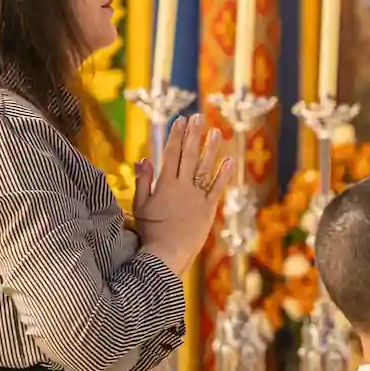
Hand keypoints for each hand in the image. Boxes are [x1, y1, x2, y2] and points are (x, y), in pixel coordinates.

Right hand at [136, 115, 233, 274]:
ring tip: (216, 131)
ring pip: (205, 168)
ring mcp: (197, 197)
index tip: (180, 120)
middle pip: (189, 155)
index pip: (170, 154)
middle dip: (193, 135)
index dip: (176, 136)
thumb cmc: (150, 231)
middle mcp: (182, 187)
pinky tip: (229, 160)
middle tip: (198, 117)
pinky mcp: (208, 209)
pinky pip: (217, 188)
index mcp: (164, 185)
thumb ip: (142, 181)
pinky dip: (223, 174)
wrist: (167, 253)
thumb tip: (142, 159)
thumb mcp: (140, 205)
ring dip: (211, 148)